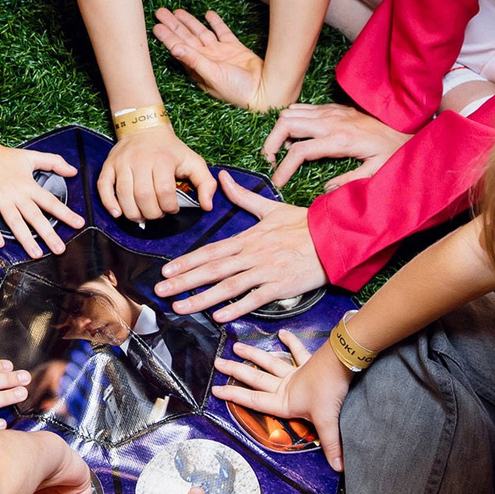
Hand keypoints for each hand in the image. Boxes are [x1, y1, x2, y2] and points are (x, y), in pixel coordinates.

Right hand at [0, 147, 83, 256]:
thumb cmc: (3, 157)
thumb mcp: (31, 156)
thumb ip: (54, 162)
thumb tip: (73, 170)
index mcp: (28, 186)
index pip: (51, 202)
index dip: (66, 213)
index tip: (79, 224)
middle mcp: (16, 194)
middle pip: (35, 216)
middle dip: (48, 233)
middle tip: (59, 249)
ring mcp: (0, 199)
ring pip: (15, 221)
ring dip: (25, 238)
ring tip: (35, 253)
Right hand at [97, 125, 215, 223]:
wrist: (145, 128)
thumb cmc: (171, 150)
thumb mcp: (194, 161)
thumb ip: (206, 184)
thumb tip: (207, 207)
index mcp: (162, 160)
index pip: (164, 192)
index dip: (170, 207)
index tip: (172, 208)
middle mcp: (140, 160)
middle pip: (143, 197)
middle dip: (152, 213)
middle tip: (157, 213)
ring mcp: (122, 163)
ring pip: (124, 195)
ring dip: (134, 213)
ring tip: (142, 216)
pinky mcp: (109, 165)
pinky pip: (103, 187)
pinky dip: (109, 203)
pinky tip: (118, 213)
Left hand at [153, 8, 273, 110]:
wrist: (264, 91)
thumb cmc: (238, 91)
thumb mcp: (213, 75)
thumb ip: (194, 60)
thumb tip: (174, 49)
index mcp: (199, 68)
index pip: (179, 48)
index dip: (167, 37)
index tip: (156, 26)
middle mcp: (207, 59)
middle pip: (187, 38)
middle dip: (174, 25)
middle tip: (160, 12)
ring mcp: (221, 53)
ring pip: (202, 33)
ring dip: (190, 22)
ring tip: (177, 11)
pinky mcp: (236, 49)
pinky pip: (223, 32)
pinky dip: (216, 23)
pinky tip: (207, 14)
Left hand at [157, 172, 325, 321]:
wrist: (334, 237)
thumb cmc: (303, 224)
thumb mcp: (270, 208)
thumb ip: (242, 197)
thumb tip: (221, 177)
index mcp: (248, 238)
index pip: (210, 251)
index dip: (186, 261)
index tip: (166, 270)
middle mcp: (252, 255)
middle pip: (212, 270)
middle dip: (184, 281)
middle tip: (160, 291)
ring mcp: (265, 271)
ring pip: (228, 286)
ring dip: (202, 298)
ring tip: (180, 307)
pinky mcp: (281, 286)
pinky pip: (255, 298)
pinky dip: (237, 307)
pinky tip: (219, 316)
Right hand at [213, 329, 350, 471]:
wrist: (342, 363)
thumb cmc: (329, 392)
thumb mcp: (328, 421)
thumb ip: (331, 445)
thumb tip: (339, 468)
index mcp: (284, 401)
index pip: (253, 400)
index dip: (234, 395)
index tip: (216, 390)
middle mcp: (285, 386)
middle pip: (256, 378)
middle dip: (236, 371)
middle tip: (218, 363)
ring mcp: (295, 373)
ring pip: (269, 362)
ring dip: (253, 354)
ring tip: (237, 347)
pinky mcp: (308, 363)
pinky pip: (298, 351)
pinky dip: (291, 342)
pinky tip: (282, 333)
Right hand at [259, 102, 412, 190]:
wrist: (405, 128)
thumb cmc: (391, 152)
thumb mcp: (375, 173)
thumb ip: (349, 182)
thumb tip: (325, 189)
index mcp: (340, 141)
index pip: (299, 151)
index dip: (283, 169)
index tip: (277, 182)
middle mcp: (331, 122)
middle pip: (287, 124)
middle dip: (271, 143)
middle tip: (269, 161)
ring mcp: (330, 112)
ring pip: (290, 113)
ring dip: (279, 131)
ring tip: (279, 150)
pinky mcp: (332, 107)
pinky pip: (301, 108)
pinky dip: (290, 120)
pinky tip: (295, 136)